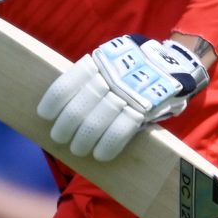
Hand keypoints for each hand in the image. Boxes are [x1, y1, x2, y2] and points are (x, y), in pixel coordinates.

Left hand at [38, 35, 207, 162]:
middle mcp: (112, 76)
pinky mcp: (145, 108)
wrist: (173, 64)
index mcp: (99, 62)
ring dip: (84, 139)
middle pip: (80, 106)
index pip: (69, 83)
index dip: (54, 101)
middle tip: (59, 137)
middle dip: (66, 126)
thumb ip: (91, 78)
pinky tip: (100, 154)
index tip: (44, 114)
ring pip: (98, 120)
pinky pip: (122, 129)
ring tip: (78, 149)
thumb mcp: (111, 64)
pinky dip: (109, 144)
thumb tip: (63, 107)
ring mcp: (128, 92)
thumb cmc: (132, 71)